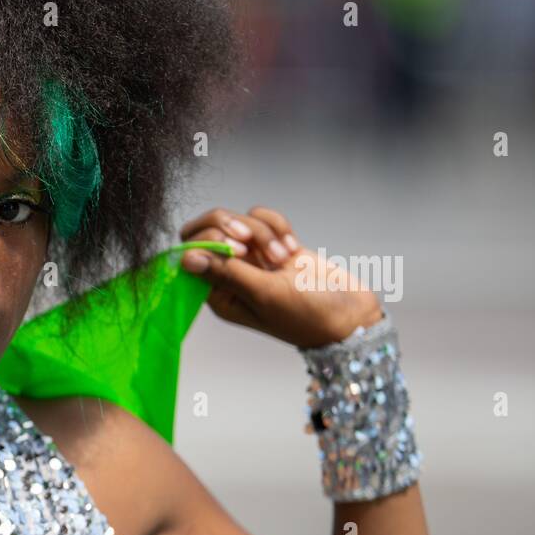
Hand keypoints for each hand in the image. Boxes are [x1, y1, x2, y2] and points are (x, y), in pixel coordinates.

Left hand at [178, 205, 383, 348]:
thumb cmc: (306, 315)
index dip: (208, 240)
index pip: (190, 252)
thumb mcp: (263, 294)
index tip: (238, 250)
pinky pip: (263, 219)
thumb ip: (225, 273)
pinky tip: (292, 248)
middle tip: (253, 242)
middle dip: (235, 227)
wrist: (349, 314)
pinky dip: (278, 227)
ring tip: (282, 257)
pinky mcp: (273, 245)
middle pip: (212, 228)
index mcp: (218, 293)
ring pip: (241, 220)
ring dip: (263, 232)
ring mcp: (252, 258)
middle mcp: (230, 275)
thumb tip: (185, 258)